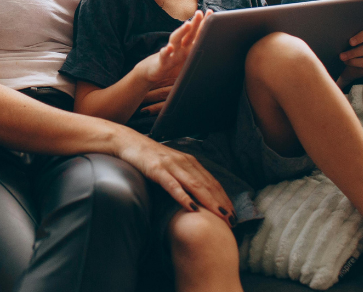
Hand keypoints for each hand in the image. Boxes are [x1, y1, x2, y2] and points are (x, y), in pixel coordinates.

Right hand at [113, 128, 236, 224]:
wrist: (127, 142)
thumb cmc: (149, 157)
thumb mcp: (171, 165)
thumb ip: (184, 176)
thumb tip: (196, 195)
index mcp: (190, 162)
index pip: (212, 182)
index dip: (224, 198)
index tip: (234, 213)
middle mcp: (185, 162)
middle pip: (208, 185)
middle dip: (222, 203)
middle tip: (233, 220)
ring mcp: (171, 165)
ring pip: (195, 185)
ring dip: (209, 202)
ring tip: (220, 216)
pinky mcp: (157, 170)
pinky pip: (173, 185)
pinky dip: (184, 197)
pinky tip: (192, 208)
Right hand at [136, 11, 209, 116]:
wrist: (153, 70)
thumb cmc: (172, 60)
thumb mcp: (186, 54)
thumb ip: (195, 47)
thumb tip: (210, 40)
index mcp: (187, 45)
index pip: (196, 32)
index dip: (203, 23)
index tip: (210, 12)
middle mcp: (179, 46)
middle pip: (188, 33)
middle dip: (195, 23)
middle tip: (199, 12)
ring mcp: (171, 53)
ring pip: (176, 40)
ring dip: (182, 31)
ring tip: (187, 24)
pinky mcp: (163, 62)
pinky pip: (164, 56)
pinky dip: (166, 52)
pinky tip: (168, 48)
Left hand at [337, 17, 362, 85]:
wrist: (346, 69)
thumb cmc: (344, 49)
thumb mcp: (344, 40)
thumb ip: (345, 33)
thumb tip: (334, 27)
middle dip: (361, 36)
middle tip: (350, 42)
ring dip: (352, 52)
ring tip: (341, 56)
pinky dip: (353, 61)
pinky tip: (345, 61)